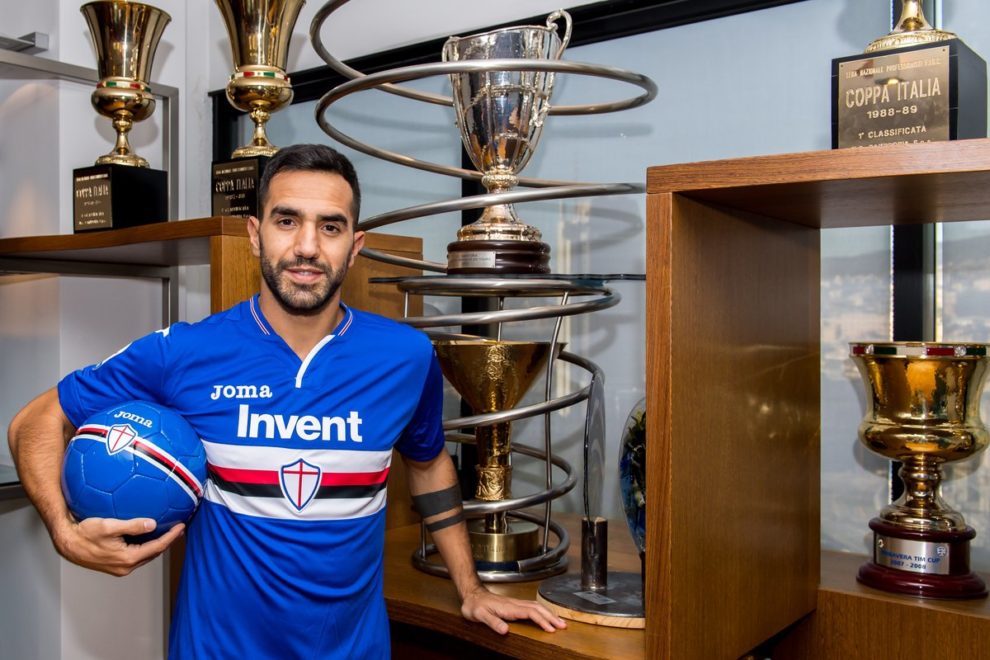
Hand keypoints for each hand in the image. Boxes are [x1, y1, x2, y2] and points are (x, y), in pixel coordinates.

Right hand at [51, 516, 183, 576]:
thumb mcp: (109, 526)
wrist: (66, 543)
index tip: (182, 526)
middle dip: (168, 541)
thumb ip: (131, 525)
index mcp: (127, 559)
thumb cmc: (84, 533)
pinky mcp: (115, 564)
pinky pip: (136, 554)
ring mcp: (120, 567)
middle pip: (154, 553)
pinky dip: (145, 545)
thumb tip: (152, 524)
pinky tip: (147, 535)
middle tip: (179, 528)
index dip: (171, 536)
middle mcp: (125, 566)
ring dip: (157, 544)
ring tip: (167, 530)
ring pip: (145, 555)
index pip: (157, 547)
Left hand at [460, 585, 567, 634]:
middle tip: (563, 626)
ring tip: (559, 621)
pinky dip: (542, 611)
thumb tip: (505, 630)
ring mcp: (515, 603)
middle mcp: (515, 604)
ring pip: (536, 606)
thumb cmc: (475, 606)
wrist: (471, 595)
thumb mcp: (479, 615)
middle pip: (537, 608)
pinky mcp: (514, 605)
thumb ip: (492, 622)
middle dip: (551, 616)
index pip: (530, 613)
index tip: (551, 629)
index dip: (541, 621)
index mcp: (509, 607)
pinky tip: (546, 615)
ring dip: (549, 613)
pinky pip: (532, 607)